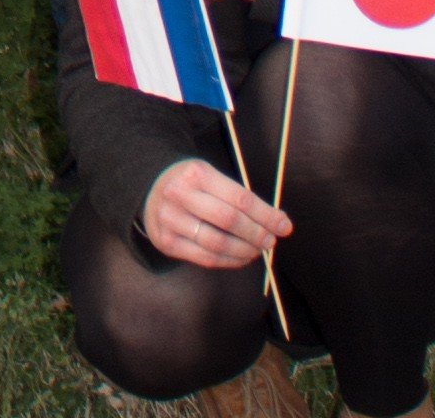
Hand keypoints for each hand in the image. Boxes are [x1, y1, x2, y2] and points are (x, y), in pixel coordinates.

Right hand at [141, 153, 287, 271]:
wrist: (150, 188)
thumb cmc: (191, 184)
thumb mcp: (211, 178)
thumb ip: (241, 198)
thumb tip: (279, 222)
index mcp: (196, 173)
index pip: (239, 198)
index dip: (266, 215)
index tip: (283, 225)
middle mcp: (179, 194)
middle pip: (229, 221)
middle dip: (256, 234)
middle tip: (270, 241)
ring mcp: (170, 220)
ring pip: (218, 243)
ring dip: (245, 251)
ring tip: (256, 250)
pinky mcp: (167, 242)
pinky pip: (206, 258)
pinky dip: (229, 261)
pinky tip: (240, 257)